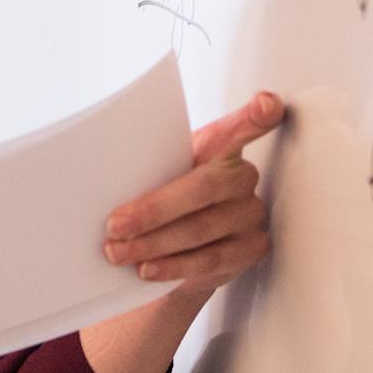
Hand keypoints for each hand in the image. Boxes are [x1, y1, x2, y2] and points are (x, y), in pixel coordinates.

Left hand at [102, 90, 283, 301]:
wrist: (184, 240)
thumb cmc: (172, 190)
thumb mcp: (164, 166)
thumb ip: (152, 161)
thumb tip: (108, 173)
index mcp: (224, 146)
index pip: (244, 125)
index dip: (258, 115)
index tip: (264, 103)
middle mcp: (244, 177)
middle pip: (202, 190)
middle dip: (153, 211)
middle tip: (114, 226)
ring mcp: (252, 215)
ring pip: (202, 232)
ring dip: (154, 245)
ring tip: (119, 252)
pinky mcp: (251, 249)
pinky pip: (209, 262)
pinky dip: (173, 268)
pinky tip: (148, 269)